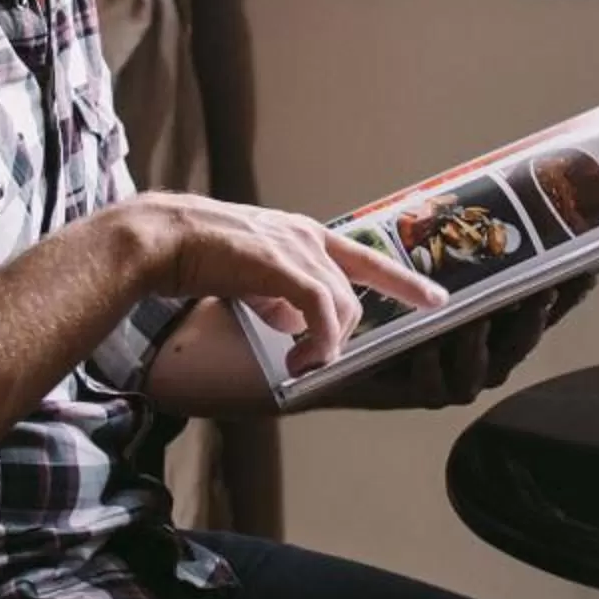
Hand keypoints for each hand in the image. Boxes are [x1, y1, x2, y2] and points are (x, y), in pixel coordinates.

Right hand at [123, 194, 446, 374]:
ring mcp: (295, 248)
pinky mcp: (279, 265)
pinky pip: (320, 311)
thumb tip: (294, 324)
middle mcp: (306, 237)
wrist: (163, 238)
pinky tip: (299, 359)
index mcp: (303, 235)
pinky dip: (319, 340)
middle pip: (353, 294)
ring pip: (340, 305)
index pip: (366, 257)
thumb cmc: (200, 255)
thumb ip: (279, 296)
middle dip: (341, 336)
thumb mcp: (252, 276)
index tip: (435, 299)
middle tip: (308, 362)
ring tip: (297, 363)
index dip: (403, 281)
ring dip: (326, 345)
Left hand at [313, 277, 594, 411]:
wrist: (337, 347)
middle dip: (533, 321)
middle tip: (541, 293)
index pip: (540, 315)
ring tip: (477, 319)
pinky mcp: (416, 394)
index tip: (587, 273)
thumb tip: (500, 207)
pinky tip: (428, 345)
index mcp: (494, 331)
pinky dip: (432, 362)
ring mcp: (452, 381)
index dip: (566, 300)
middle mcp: (482, 359)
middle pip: (521, 344)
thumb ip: (465, 253)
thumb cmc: (394, 303)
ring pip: (482, 369)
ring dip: (481, 343)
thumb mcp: (434, 270)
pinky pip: (429, 383)